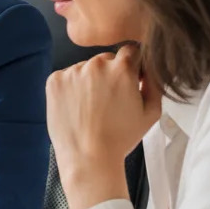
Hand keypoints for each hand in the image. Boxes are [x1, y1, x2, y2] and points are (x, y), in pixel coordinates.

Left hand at [46, 45, 161, 208]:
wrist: (88, 157)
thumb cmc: (121, 137)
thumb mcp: (151, 112)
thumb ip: (154, 83)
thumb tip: (150, 66)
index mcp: (123, 68)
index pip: (131, 51)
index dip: (133, 66)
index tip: (130, 80)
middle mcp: (96, 64)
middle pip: (106, 59)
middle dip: (110, 73)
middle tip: (109, 99)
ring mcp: (72, 71)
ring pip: (85, 67)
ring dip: (89, 80)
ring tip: (91, 106)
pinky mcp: (54, 81)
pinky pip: (66, 76)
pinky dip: (71, 87)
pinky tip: (76, 106)